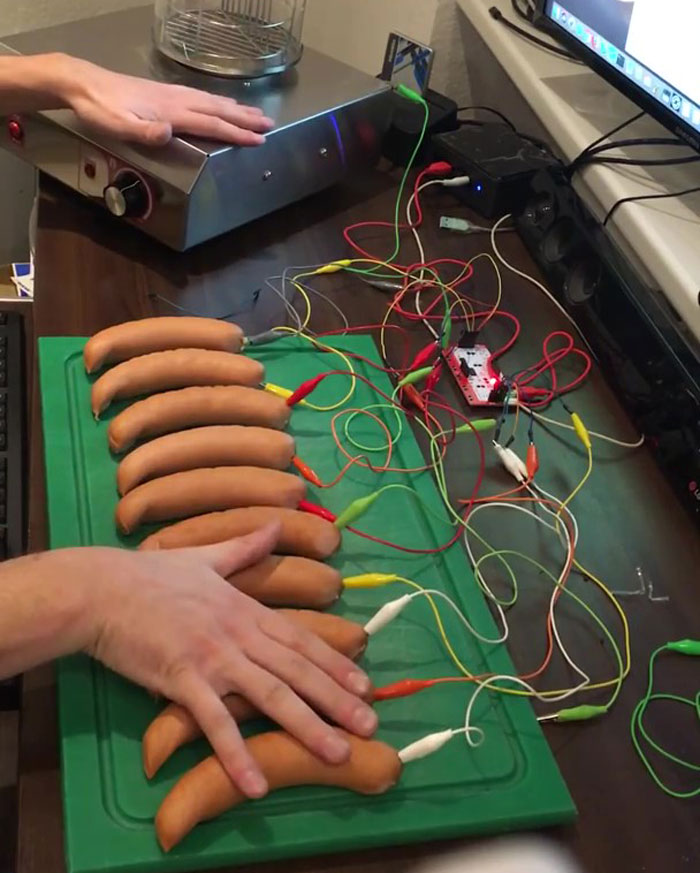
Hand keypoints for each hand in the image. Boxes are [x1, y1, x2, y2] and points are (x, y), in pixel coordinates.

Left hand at [53, 54, 273, 145]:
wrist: (84, 83)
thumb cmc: (101, 109)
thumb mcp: (120, 126)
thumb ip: (146, 132)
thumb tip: (169, 133)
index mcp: (172, 112)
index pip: (212, 124)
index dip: (237, 133)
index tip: (259, 139)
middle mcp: (178, 100)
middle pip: (219, 110)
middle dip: (245, 119)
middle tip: (269, 125)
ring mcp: (173, 94)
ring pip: (212, 101)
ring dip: (236, 109)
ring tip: (255, 114)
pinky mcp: (166, 92)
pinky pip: (202, 97)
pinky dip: (218, 101)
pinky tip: (221, 103)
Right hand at [83, 525, 375, 797]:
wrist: (102, 589)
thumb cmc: (151, 575)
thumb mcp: (205, 557)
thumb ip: (244, 547)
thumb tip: (275, 525)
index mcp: (245, 608)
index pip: (300, 639)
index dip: (334, 662)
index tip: (364, 684)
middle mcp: (238, 632)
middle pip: (296, 668)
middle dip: (336, 698)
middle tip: (371, 725)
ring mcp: (212, 656)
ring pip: (270, 694)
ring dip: (307, 725)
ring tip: (338, 753)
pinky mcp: (182, 679)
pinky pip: (215, 722)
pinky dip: (237, 753)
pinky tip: (257, 784)